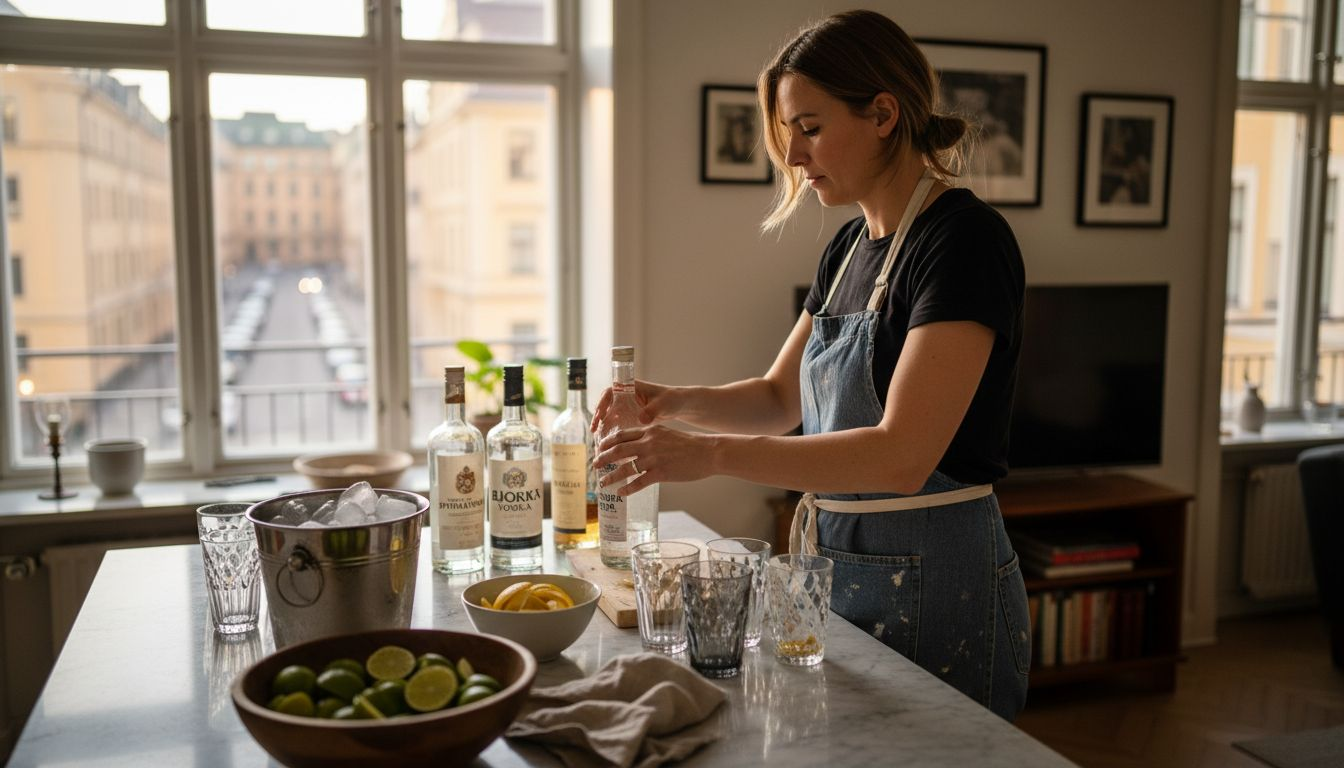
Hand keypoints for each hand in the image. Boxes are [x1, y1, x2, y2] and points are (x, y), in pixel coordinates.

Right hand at [590, 379, 674, 432]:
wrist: (679, 405)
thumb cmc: (672, 400)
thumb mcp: (662, 404)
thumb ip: (652, 410)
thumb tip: (641, 419)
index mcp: (631, 387)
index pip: (610, 392)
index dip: (602, 403)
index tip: (599, 415)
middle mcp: (626, 396)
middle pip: (606, 404)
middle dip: (599, 417)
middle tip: (594, 430)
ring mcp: (628, 406)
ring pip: (610, 414)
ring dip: (604, 425)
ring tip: (598, 439)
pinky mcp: (631, 416)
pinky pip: (618, 422)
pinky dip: (613, 431)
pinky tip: (611, 442)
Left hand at [593, 424, 715, 495]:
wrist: (708, 452)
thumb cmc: (689, 444)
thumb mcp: (667, 434)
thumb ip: (651, 437)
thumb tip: (637, 445)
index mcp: (650, 431)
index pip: (622, 435)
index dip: (608, 442)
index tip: (599, 448)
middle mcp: (648, 443)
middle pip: (618, 451)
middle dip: (603, 458)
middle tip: (595, 465)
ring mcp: (654, 458)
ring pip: (625, 468)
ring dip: (612, 476)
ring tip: (603, 482)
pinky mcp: (661, 473)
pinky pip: (639, 482)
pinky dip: (627, 488)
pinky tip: (621, 492)